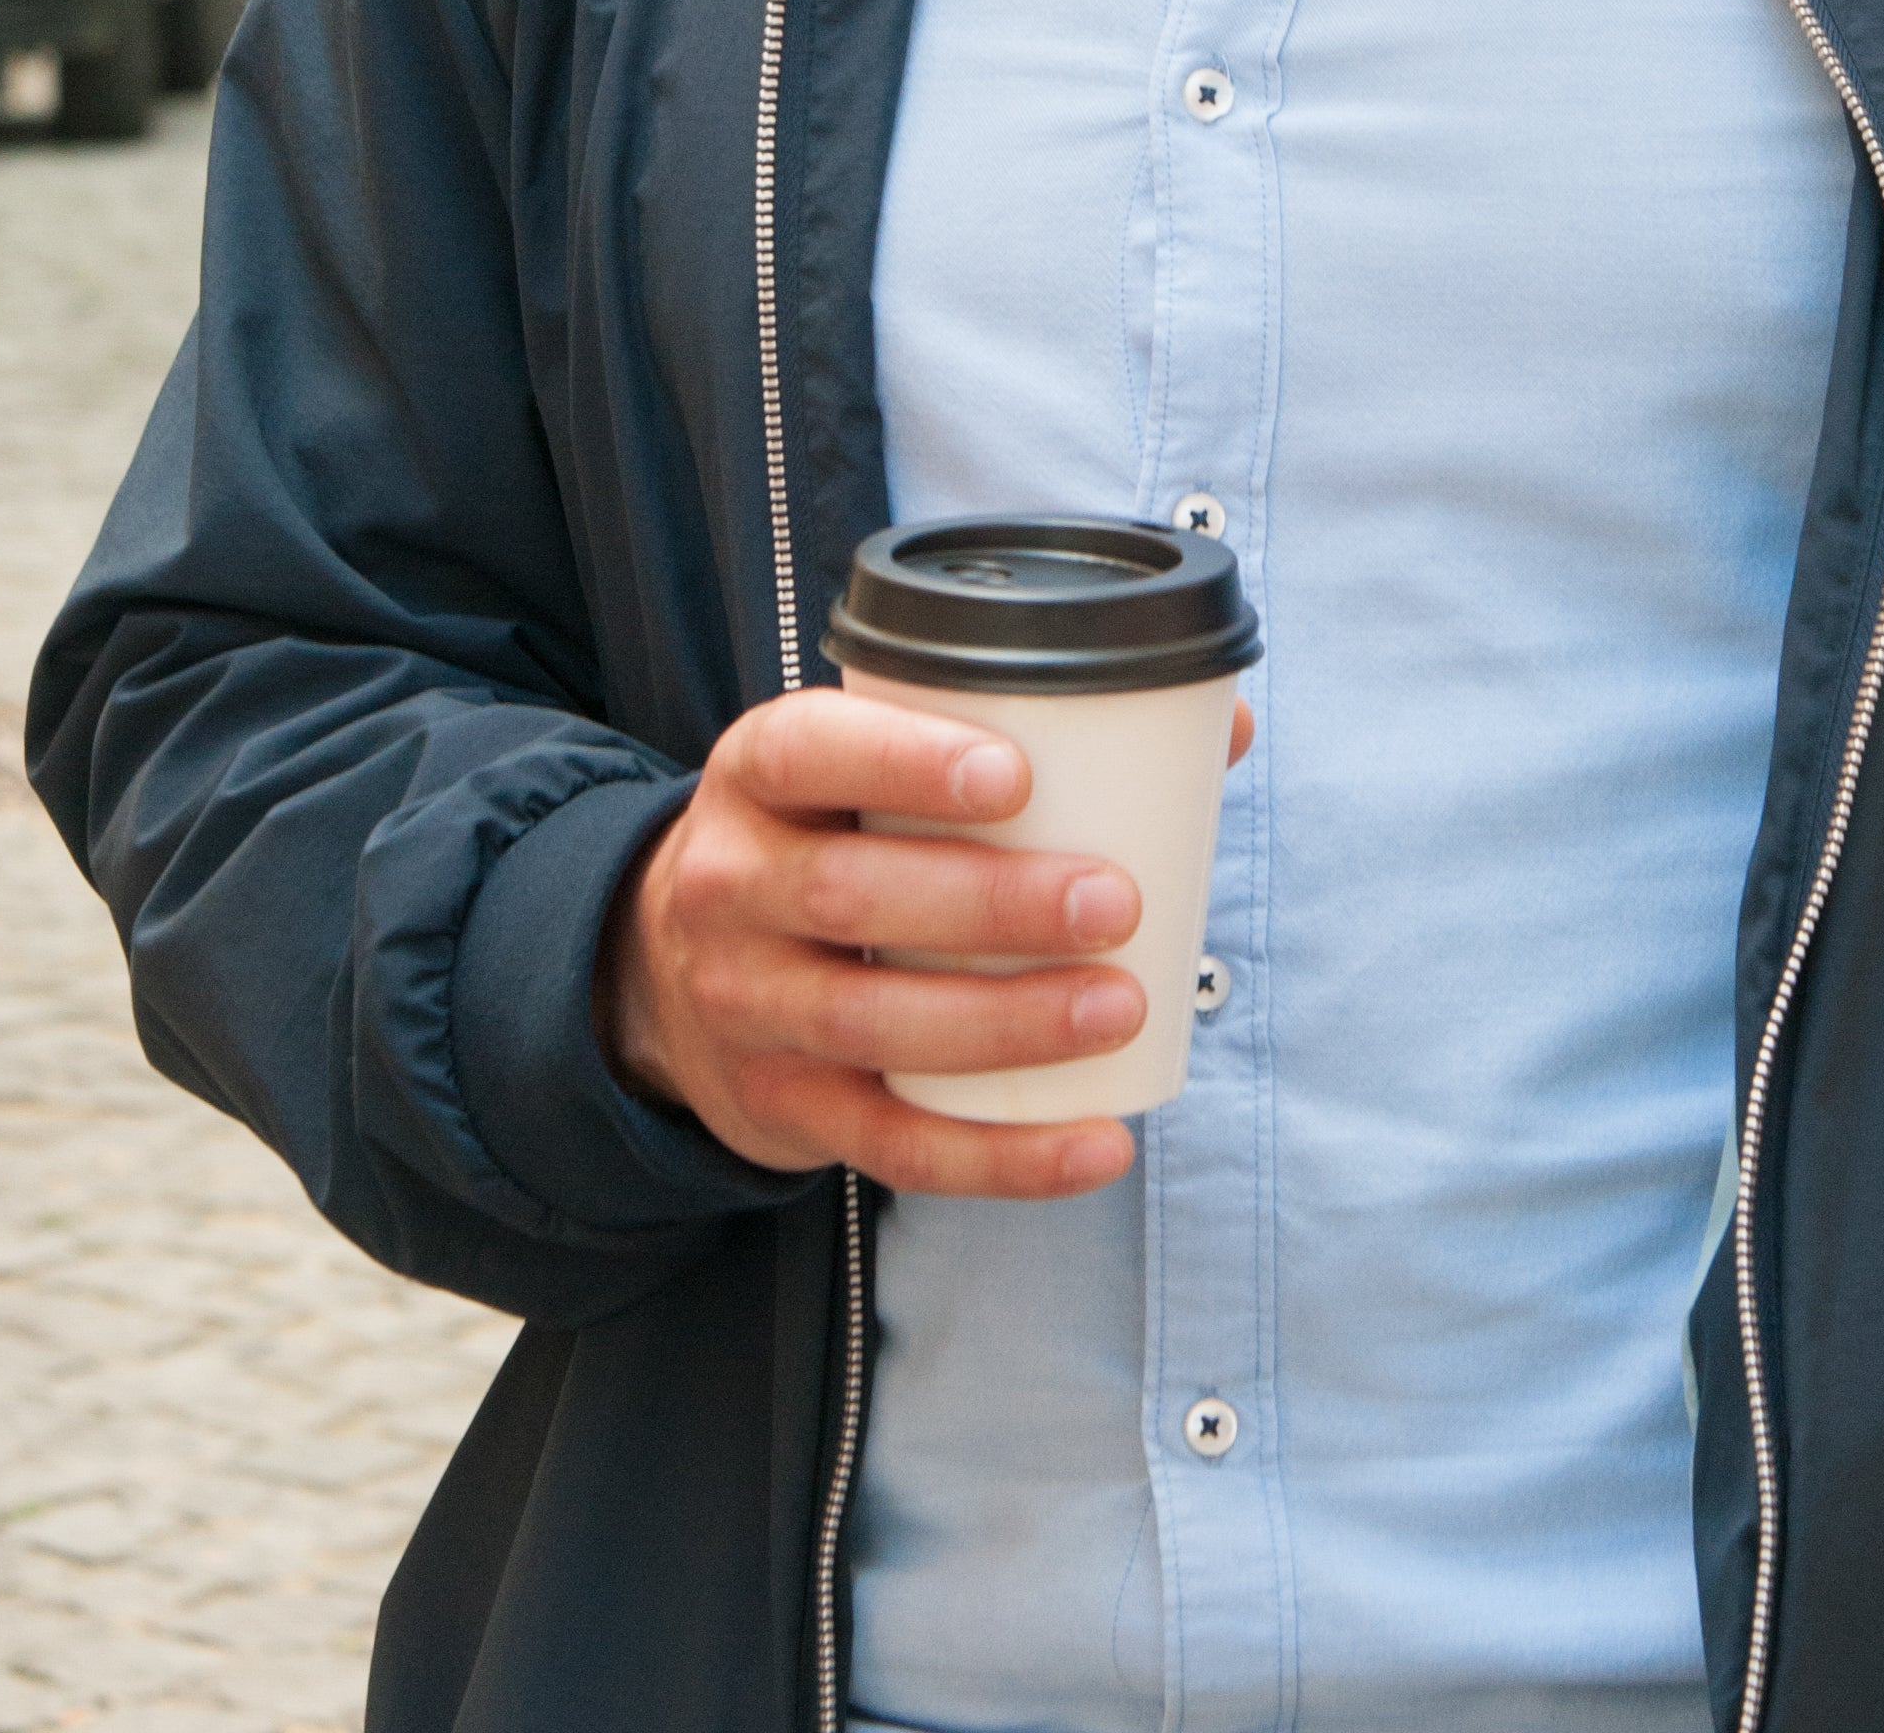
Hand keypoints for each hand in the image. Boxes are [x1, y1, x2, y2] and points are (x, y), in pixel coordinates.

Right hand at [595, 686, 1253, 1200]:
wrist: (665, 967)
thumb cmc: (826, 837)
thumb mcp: (865, 766)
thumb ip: (1017, 734)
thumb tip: (1217, 725)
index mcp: (760, 775)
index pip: (812, 752)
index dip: (907, 759)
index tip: (1016, 774)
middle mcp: (733, 886)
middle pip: (849, 896)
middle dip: (990, 903)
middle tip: (1114, 901)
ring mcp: (748, 1007)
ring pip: (870, 1025)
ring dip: (1005, 1025)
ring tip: (1118, 1007)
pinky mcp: (784, 1109)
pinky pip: (893, 1146)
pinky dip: (1002, 1156)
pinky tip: (1096, 1142)